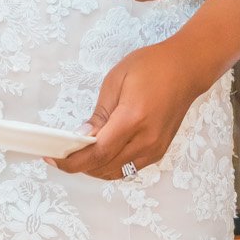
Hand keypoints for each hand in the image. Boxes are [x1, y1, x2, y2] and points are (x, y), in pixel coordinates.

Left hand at [59, 42, 201, 182]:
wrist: (186, 69)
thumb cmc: (153, 67)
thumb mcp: (116, 81)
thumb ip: (99, 114)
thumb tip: (83, 136)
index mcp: (133, 118)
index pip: (97, 153)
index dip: (72, 161)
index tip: (53, 158)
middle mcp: (146, 140)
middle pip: (104, 167)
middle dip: (79, 165)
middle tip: (61, 153)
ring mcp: (155, 149)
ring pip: (116, 172)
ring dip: (94, 168)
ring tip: (79, 153)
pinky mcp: (159, 151)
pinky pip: (129, 168)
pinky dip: (110, 165)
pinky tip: (100, 152)